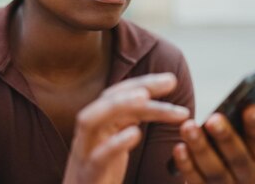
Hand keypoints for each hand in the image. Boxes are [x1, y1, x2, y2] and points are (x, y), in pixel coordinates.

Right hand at [63, 73, 190, 183]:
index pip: (117, 96)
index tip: (170, 80)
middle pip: (108, 101)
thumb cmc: (99, 178)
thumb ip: (125, 125)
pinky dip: (114, 143)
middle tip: (170, 81)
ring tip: (144, 98)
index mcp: (98, 126)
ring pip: (92, 121)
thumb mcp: (114, 147)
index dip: (143, 84)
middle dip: (139, 87)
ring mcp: (83, 155)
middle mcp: (88, 135)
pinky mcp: (86, 177)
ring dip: (118, 105)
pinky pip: (97, 157)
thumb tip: (148, 103)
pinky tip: (135, 133)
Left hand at [172, 105, 254, 183]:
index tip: (249, 108)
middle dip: (225, 137)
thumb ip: (251, 128)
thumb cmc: (226, 155)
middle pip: (237, 158)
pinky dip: (186, 164)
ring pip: (215, 170)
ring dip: (200, 147)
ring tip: (188, 127)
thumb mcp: (243, 144)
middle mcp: (247, 178)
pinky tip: (179, 147)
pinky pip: (195, 181)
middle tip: (213, 119)